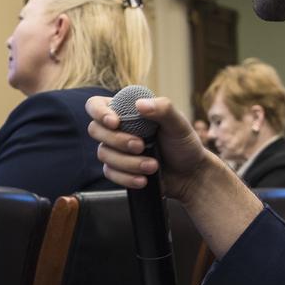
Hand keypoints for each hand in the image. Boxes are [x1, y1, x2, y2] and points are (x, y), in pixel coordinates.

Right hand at [85, 94, 210, 202]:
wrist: (189, 174)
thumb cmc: (184, 145)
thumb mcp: (179, 124)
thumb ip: (163, 109)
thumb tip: (140, 104)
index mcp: (127, 111)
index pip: (96, 105)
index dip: (99, 112)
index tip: (115, 122)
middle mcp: (118, 129)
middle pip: (95, 130)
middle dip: (117, 140)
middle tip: (141, 146)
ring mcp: (115, 149)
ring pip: (103, 153)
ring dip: (128, 162)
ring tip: (153, 166)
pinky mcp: (117, 169)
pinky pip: (109, 172)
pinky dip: (126, 177)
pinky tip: (143, 180)